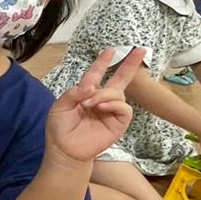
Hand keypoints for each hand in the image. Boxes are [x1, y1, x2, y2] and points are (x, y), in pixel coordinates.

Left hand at [46, 47, 144, 163]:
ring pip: (117, 93)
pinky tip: (102, 107)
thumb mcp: (60, 106)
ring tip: (89, 103)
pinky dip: (113, 104)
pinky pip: (123, 108)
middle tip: (140, 50)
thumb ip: (74, 92)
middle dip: (130, 65)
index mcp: (86, 94)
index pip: (96, 74)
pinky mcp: (119, 122)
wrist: (64, 150)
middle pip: (119, 79)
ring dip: (104, 94)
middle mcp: (101, 100)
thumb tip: (91, 86)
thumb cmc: (60, 129)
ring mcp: (111, 110)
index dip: (102, 62)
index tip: (110, 50)